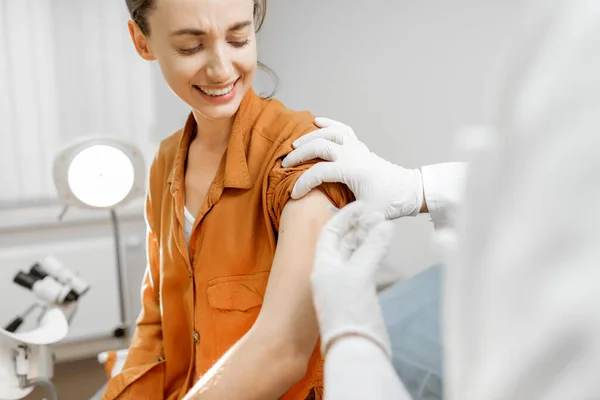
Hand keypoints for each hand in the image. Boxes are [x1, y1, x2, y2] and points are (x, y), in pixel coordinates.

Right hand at [282, 117, 423, 219]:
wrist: (407, 191)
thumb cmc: (387, 204)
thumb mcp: (364, 214)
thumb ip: (341, 214)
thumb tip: (319, 211)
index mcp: (353, 171)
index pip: (319, 172)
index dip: (302, 183)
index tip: (294, 195)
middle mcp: (354, 155)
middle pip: (320, 146)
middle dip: (299, 155)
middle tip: (285, 164)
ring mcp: (357, 148)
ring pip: (330, 133)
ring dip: (310, 137)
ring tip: (295, 144)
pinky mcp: (360, 147)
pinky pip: (343, 129)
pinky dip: (329, 123)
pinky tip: (316, 121)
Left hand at [311, 201, 393, 356]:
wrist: (351, 349)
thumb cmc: (345, 313)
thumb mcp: (358, 274)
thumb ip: (371, 248)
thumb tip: (383, 225)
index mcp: (321, 264)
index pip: (330, 231)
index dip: (345, 216)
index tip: (363, 206)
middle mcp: (329, 272)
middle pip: (343, 241)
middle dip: (360, 227)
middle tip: (378, 215)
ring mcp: (343, 285)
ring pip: (355, 254)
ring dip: (368, 240)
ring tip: (384, 227)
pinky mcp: (356, 297)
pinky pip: (363, 268)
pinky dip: (373, 256)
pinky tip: (383, 249)